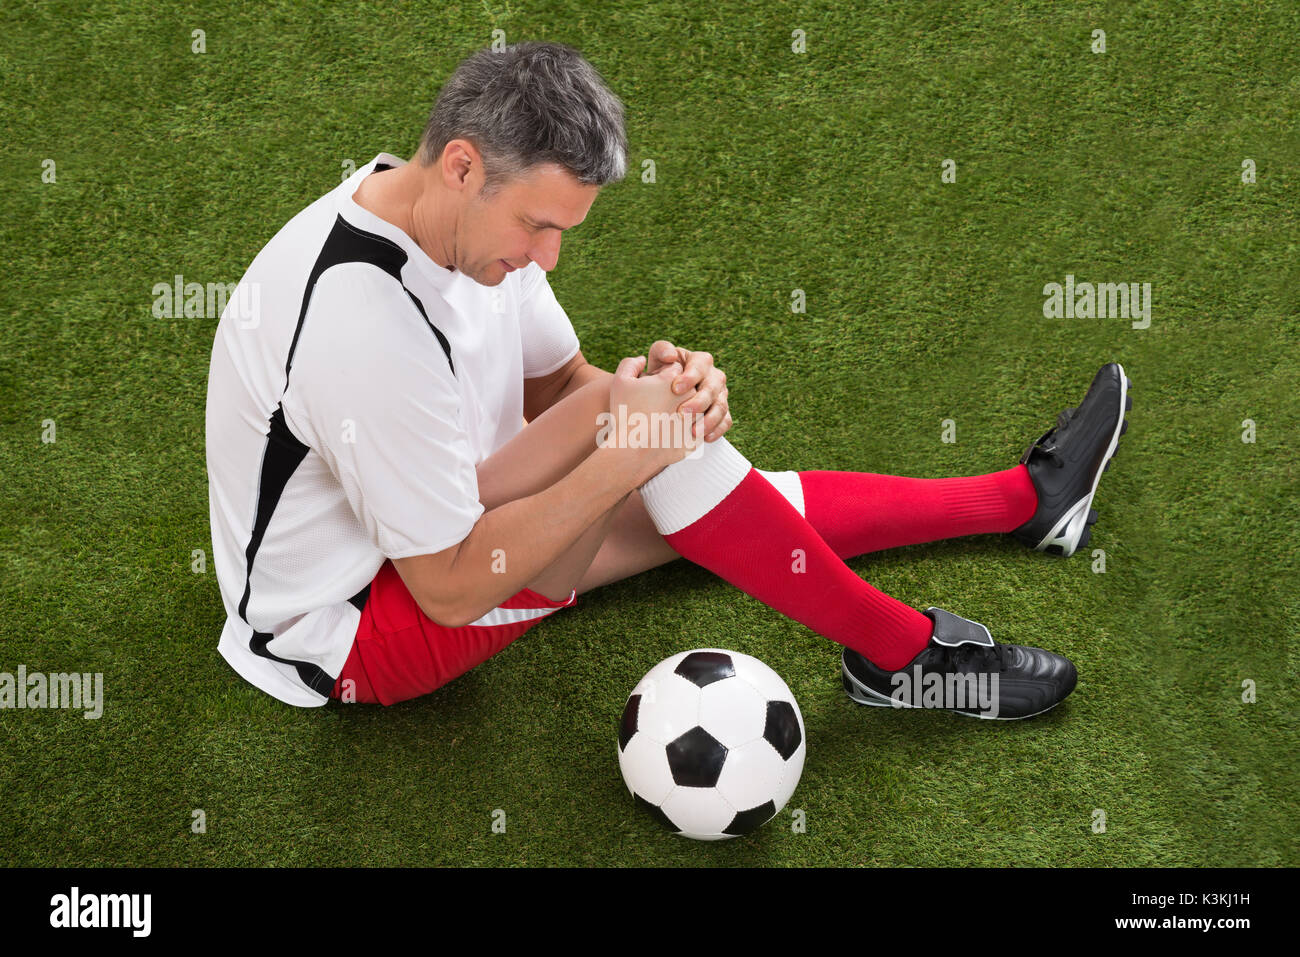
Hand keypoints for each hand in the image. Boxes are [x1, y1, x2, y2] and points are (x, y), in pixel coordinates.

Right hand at [608, 355, 700, 477]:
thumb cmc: (625, 414)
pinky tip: (665, 435)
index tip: (652, 387)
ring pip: (691, 409)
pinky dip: (681, 432)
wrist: (631, 451)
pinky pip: (691, 430)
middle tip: (654, 404)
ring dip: (681, 412)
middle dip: (674, 393)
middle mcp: (691, 395)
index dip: (661, 377)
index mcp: (675, 378)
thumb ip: (631, 363)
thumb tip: (642, 360)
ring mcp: (697, 417)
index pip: (675, 368)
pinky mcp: (697, 438)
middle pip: (686, 387)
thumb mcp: (620, 381)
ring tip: (659, 421)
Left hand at [643, 340, 731, 441]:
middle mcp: (713, 377)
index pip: (700, 365)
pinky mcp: (722, 413)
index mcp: (699, 361)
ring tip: (694, 431)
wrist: (663, 397)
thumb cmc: (659, 376)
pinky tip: (705, 438)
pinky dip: (717, 430)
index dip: (690, 376)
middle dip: (699, 401)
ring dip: (709, 419)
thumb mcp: (658, 360)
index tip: (675, 389)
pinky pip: (726, 421)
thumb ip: (662, 350)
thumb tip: (671, 356)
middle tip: (682, 413)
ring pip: (721, 406)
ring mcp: (720, 396)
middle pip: (713, 387)